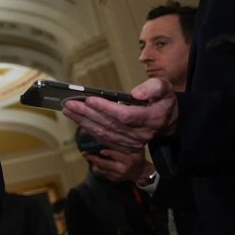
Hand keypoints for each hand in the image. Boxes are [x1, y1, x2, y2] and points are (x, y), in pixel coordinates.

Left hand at [63, 78, 177, 150]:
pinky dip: (89, 128)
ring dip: (83, 121)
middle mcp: (141, 134)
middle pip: (109, 125)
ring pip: (104, 133)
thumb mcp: (164, 88)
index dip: (106, 108)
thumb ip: (153, 88)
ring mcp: (132, 143)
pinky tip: (78, 119)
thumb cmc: (162, 101)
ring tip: (68, 110)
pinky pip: (104, 138)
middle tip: (69, 103)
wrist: (167, 121)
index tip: (89, 99)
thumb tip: (136, 93)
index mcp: (152, 118)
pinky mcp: (125, 146)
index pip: (125, 115)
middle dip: (87, 113)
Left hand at [82, 147, 150, 183]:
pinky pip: (103, 173)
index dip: (108, 153)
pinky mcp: (114, 179)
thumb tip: (115, 136)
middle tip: (84, 153)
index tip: (101, 151)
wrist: (140, 173)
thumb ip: (128, 145)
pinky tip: (94, 163)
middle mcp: (122, 169)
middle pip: (105, 163)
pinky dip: (98, 168)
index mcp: (129, 160)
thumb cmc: (137, 157)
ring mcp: (118, 175)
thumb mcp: (137, 150)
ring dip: (93, 162)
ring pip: (102, 169)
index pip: (116, 156)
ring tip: (87, 156)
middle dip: (93, 158)